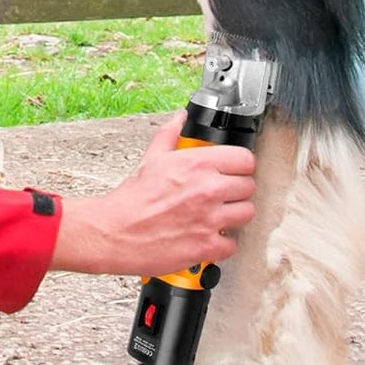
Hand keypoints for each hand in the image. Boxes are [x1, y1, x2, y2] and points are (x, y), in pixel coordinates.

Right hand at [49, 112, 256, 274]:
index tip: (233, 172)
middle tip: (222, 196)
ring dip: (234, 216)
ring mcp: (210, 219)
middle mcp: (208, 189)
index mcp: (197, 164)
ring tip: (217, 216)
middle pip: (249, 187)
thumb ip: (170, 134)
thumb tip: (179, 118)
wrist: (115, 232)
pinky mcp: (207, 246)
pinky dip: (222, 243)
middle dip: (237, 191)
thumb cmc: (131, 199)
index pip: (245, 159)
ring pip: (246, 214)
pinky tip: (208, 236)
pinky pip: (232, 244)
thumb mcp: (151, 159)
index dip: (240, 166)